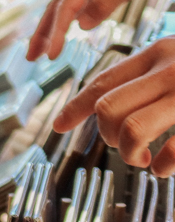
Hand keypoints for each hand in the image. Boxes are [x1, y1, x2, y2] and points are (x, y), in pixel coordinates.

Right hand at [28, 0, 174, 60]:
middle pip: (57, 6)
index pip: (66, 7)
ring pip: (67, 5)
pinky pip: (83, 3)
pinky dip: (71, 19)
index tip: (51, 57)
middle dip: (42, 32)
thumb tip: (80, 25)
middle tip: (30, 57)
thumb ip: (106, 2)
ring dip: (53, 27)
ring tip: (43, 48)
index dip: (57, 33)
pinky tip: (71, 28)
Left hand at [54, 37, 174, 174]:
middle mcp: (170, 68)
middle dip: (107, 134)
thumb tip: (108, 107)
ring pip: (132, 129)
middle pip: (108, 107)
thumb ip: (150, 75)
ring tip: (142, 159)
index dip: (75, 106)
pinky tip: (164, 168)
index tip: (59, 125)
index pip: (104, 81)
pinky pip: (172, 150)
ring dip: (129, 152)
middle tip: (125, 147)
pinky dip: (163, 166)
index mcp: (159, 53)